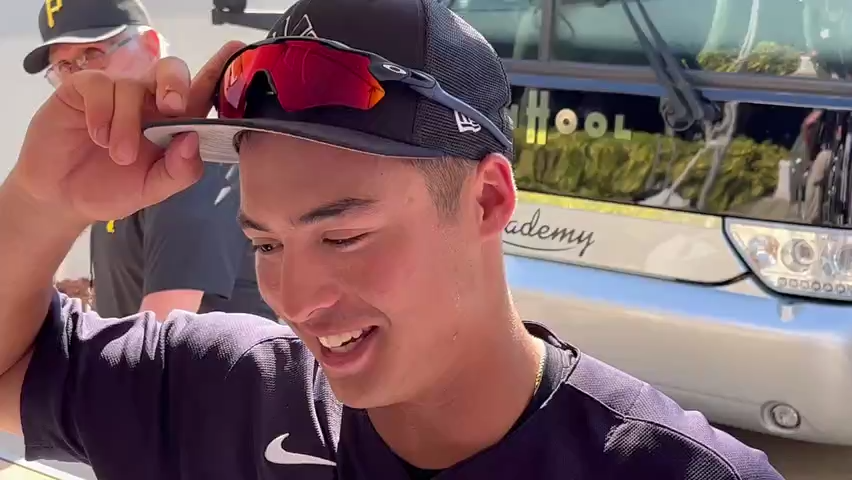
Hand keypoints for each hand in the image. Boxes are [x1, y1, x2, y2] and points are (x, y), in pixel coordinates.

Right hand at [8, 41, 245, 225]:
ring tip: (118, 154)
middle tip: (171, 108)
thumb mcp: (153, 188)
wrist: (62, 198)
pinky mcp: (83, 89)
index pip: (200, 92)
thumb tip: (192, 140)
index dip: (218, 71)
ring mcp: (116, 93)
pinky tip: (97, 135)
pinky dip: (101, 112)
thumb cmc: (112, 189)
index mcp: (173, 123)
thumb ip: (180, 171)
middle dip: (174, 83)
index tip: (235, 51)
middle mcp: (148, 101)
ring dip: (127, 123)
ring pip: (132, 86)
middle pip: (171, 70)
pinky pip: (99, 85)